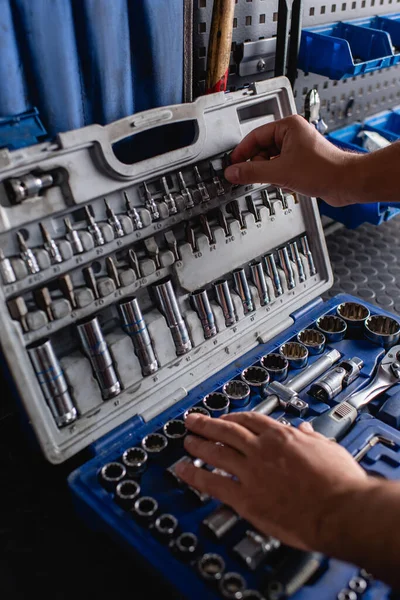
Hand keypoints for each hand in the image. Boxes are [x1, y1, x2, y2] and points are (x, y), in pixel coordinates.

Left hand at [175, 413, 368, 551]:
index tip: (225, 418)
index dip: (233, 417)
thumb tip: (306, 430)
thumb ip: (312, 438)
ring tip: (186, 441)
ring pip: (215, 452)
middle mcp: (262, 449)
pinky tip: (182, 471)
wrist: (342, 510)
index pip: (250, 420)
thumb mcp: (328, 448)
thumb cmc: (341, 483)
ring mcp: (252, 472)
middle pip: (226, 430)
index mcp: (282, 436)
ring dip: (197, 445)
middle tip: (193, 421)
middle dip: (207, 424)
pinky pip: (213, 483)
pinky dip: (194, 476)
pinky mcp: (246, 498)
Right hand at [224, 115, 358, 206]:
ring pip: (271, 161)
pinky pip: (281, 169)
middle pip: (262, 150)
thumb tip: (233, 172)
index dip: (242, 152)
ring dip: (270, 174)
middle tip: (249, 177)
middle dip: (258, 165)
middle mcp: (293, 135)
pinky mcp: (302, 163)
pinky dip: (280, 179)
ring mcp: (297, 149)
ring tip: (278, 180)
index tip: (232, 165)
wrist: (345, 183)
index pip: (255, 136)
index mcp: (288, 126)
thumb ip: (252, 172)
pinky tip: (288, 184)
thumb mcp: (280, 172)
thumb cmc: (324, 169)